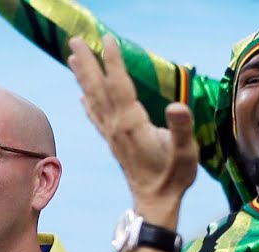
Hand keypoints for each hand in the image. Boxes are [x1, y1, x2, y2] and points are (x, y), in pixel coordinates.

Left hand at [68, 35, 197, 224]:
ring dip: (83, 77)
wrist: (155, 203)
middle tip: (75, 40)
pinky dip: (87, 103)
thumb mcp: (185, 153)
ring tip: (73, 57)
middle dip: (87, 63)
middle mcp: (117, 126)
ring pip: (94, 99)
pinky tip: (81, 95)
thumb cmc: (174, 177)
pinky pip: (96, 117)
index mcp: (133, 124)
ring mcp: (113, 134)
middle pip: (99, 88)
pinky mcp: (113, 142)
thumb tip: (175, 106)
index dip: (114, 62)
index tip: (106, 40)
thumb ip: (181, 129)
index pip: (120, 85)